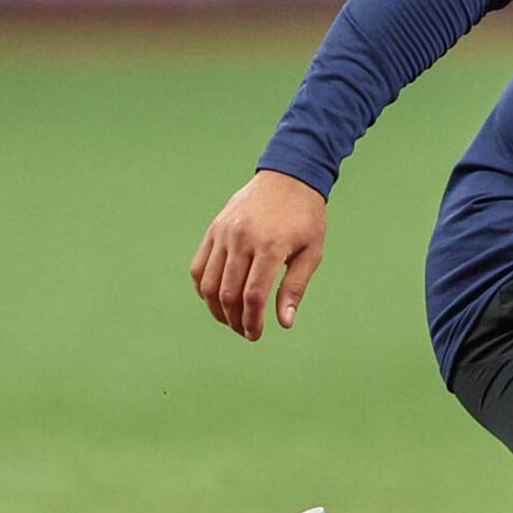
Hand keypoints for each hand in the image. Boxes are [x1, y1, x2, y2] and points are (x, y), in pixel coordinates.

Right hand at [190, 170, 327, 340]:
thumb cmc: (305, 218)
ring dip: (216, 309)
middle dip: (235, 320)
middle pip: (229, 293)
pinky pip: (199, 266)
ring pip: (209, 283)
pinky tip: (216, 299)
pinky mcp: (214, 229)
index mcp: (271, 246)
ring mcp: (224, 233)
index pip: (253, 295)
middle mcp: (243, 239)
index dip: (252, 321)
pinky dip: (204, 287)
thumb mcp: (312, 252)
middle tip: (245, 332)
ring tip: (231, 320)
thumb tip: (285, 323)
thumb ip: (295, 288)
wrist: (289, 178)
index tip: (255, 335)